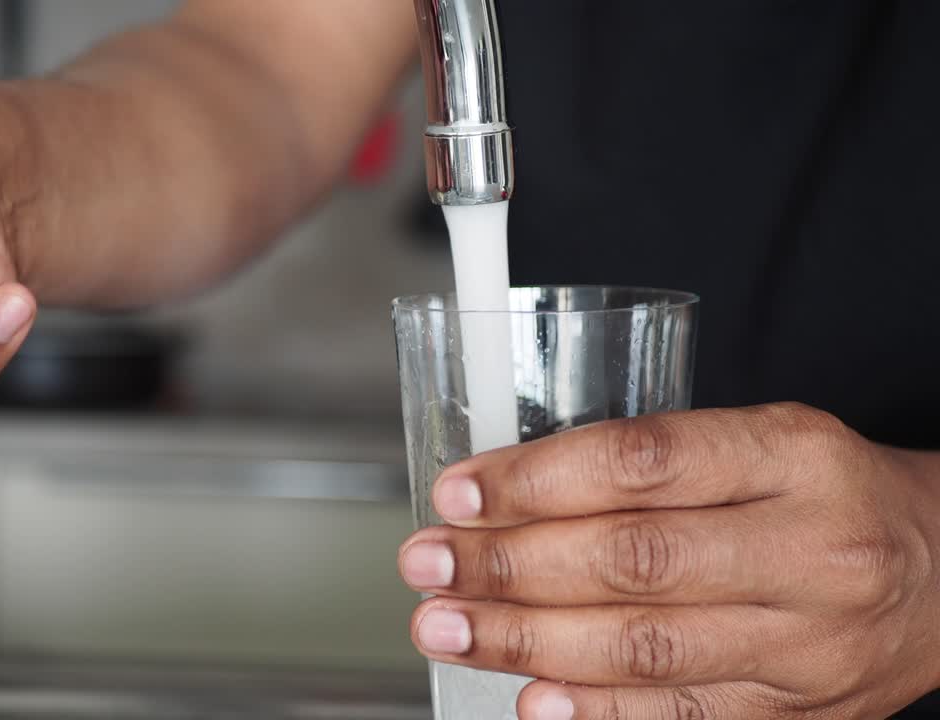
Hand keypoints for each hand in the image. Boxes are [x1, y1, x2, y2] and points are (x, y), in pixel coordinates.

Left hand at [398, 403, 939, 718]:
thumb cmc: (827, 494)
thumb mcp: (761, 442)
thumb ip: (651, 463)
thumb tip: (507, 497)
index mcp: (793, 455)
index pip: (644, 461)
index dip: (537, 479)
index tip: (459, 492)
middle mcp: (809, 550)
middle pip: (634, 560)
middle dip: (510, 566)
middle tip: (428, 564)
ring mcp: (810, 645)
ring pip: (647, 647)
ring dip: (527, 641)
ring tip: (447, 626)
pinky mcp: (801, 714)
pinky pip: (685, 719)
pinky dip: (599, 713)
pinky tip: (531, 701)